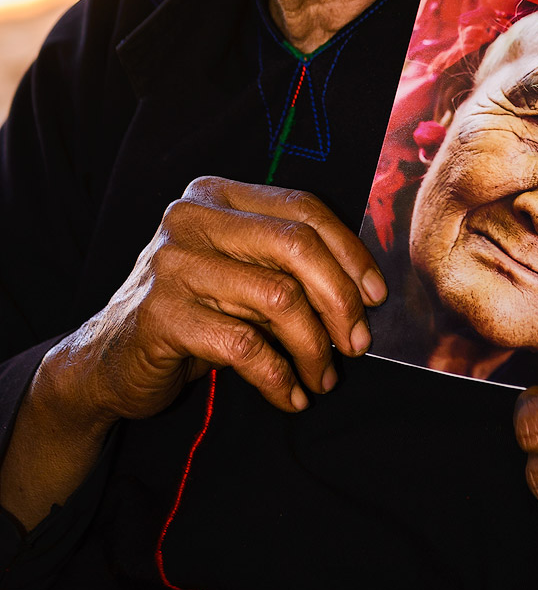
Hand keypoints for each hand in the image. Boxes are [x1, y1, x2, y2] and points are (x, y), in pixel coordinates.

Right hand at [44, 175, 386, 428]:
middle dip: (340, 299)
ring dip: (313, 348)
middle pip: (297, 246)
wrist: (110, 359)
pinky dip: (278, 377)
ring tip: (322, 377)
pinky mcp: (160, 315)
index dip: (350, 252)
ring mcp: (172, 264)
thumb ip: (286, 261)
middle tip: (356, 343)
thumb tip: (366, 290)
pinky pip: (244, 346)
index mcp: (218, 194)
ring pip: (278, 298)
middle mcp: (191, 217)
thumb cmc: (195, 310)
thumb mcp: (240, 270)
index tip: (376, 296)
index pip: (304, 208)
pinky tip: (289, 395)